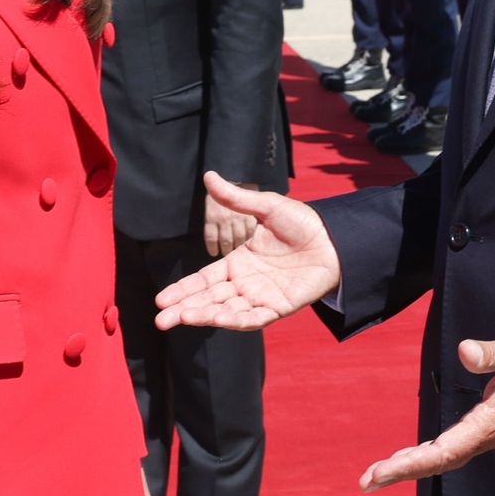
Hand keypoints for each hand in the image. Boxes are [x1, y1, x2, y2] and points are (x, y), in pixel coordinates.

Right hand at [156, 171, 340, 330]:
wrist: (334, 238)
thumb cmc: (302, 222)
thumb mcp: (265, 207)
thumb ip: (236, 198)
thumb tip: (208, 175)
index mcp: (239, 262)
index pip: (204, 280)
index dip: (183, 289)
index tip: (161, 299)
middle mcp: (245, 283)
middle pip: (209, 299)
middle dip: (184, 309)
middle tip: (160, 321)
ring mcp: (261, 297)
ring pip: (226, 311)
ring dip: (204, 316)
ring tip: (182, 318)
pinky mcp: (278, 308)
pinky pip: (253, 318)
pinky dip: (235, 320)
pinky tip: (216, 319)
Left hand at [359, 329, 494, 490]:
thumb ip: (492, 352)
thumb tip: (464, 352)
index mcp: (489, 422)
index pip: (445, 451)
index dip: (412, 463)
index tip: (383, 471)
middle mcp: (483, 436)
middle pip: (438, 462)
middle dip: (402, 472)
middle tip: (366, 481)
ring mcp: (482, 435)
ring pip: (441, 458)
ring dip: (409, 466)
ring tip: (376, 475)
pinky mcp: (480, 429)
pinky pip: (447, 450)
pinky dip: (423, 456)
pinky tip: (406, 457)